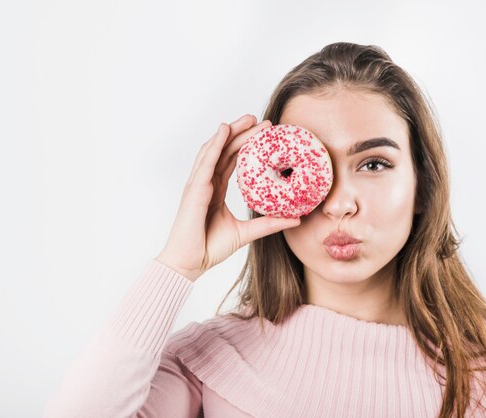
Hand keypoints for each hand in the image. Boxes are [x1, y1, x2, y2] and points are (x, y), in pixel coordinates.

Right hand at [155, 114, 300, 281]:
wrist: (190, 263)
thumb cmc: (210, 248)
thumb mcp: (246, 233)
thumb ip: (268, 224)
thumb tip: (295, 219)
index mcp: (215, 190)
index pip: (231, 160)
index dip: (247, 145)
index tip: (266, 134)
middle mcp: (206, 182)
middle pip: (224, 150)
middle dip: (241, 132)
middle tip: (262, 120)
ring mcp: (198, 184)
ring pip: (215, 150)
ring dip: (230, 132)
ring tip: (248, 118)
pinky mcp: (194, 189)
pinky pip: (206, 162)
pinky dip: (215, 144)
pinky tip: (225, 131)